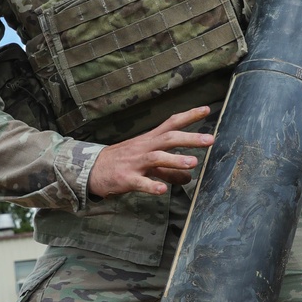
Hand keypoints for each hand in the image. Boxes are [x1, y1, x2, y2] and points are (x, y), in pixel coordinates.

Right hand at [88, 106, 214, 198]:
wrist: (91, 169)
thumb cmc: (123, 163)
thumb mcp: (147, 164)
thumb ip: (169, 170)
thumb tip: (189, 177)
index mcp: (149, 140)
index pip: (171, 124)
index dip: (189, 116)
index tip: (206, 110)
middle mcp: (144, 148)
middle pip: (168, 138)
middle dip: (190, 138)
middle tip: (210, 140)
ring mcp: (135, 163)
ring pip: (157, 158)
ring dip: (175, 159)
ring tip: (193, 162)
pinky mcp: (126, 179)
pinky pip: (140, 182)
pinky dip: (152, 186)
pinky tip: (162, 191)